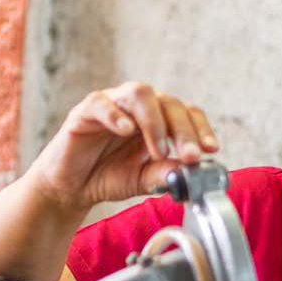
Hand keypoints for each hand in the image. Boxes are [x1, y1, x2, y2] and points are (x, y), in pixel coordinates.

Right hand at [27, 81, 219, 210]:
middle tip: (190, 156)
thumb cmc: (108, 176)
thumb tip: (187, 171)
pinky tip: (126, 131)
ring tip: (158, 151)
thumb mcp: (143, 180)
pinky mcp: (85, 111)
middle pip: (168, 102)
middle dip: (183, 130)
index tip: (211, 150)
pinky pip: (101, 103)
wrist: (70, 187)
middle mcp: (138, 106)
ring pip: (139, 93)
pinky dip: (116, 115)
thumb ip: (165, 174)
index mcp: (157, 119)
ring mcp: (112, 104)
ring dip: (154, 122)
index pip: (186, 112)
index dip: (200, 128)